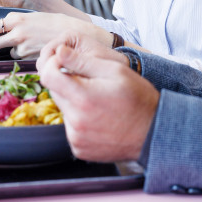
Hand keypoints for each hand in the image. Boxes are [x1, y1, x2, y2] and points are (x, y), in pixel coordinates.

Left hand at [0, 11, 110, 61]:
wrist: (77, 33)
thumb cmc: (58, 24)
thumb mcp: (35, 18)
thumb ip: (20, 25)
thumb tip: (8, 37)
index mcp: (16, 18)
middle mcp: (17, 30)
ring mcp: (23, 45)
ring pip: (8, 52)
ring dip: (10, 51)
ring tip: (2, 50)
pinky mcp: (30, 56)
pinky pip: (21, 58)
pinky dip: (26, 56)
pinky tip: (38, 50)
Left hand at [38, 34, 158, 161]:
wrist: (153, 132)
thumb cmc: (138, 98)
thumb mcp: (114, 70)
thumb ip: (83, 61)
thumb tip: (59, 52)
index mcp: (82, 98)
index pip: (47, 76)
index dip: (53, 64)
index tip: (65, 62)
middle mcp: (75, 121)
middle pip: (55, 93)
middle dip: (67, 83)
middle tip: (91, 83)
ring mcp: (76, 138)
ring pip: (64, 110)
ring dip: (74, 102)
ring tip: (99, 102)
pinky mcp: (79, 149)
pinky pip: (71, 128)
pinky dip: (80, 120)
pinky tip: (99, 118)